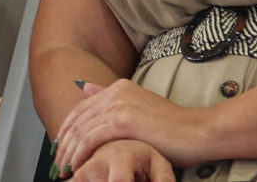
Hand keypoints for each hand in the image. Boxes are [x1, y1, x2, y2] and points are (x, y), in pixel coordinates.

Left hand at [55, 80, 213, 172]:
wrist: (198, 132)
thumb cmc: (174, 128)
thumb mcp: (140, 108)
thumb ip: (113, 100)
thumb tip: (85, 89)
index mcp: (118, 87)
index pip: (82, 108)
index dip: (68, 129)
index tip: (61, 147)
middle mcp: (115, 92)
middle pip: (78, 119)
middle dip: (64, 142)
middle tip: (58, 162)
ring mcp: (118, 105)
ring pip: (82, 130)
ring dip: (69, 151)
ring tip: (64, 169)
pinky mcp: (122, 121)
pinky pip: (91, 138)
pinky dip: (80, 154)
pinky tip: (77, 166)